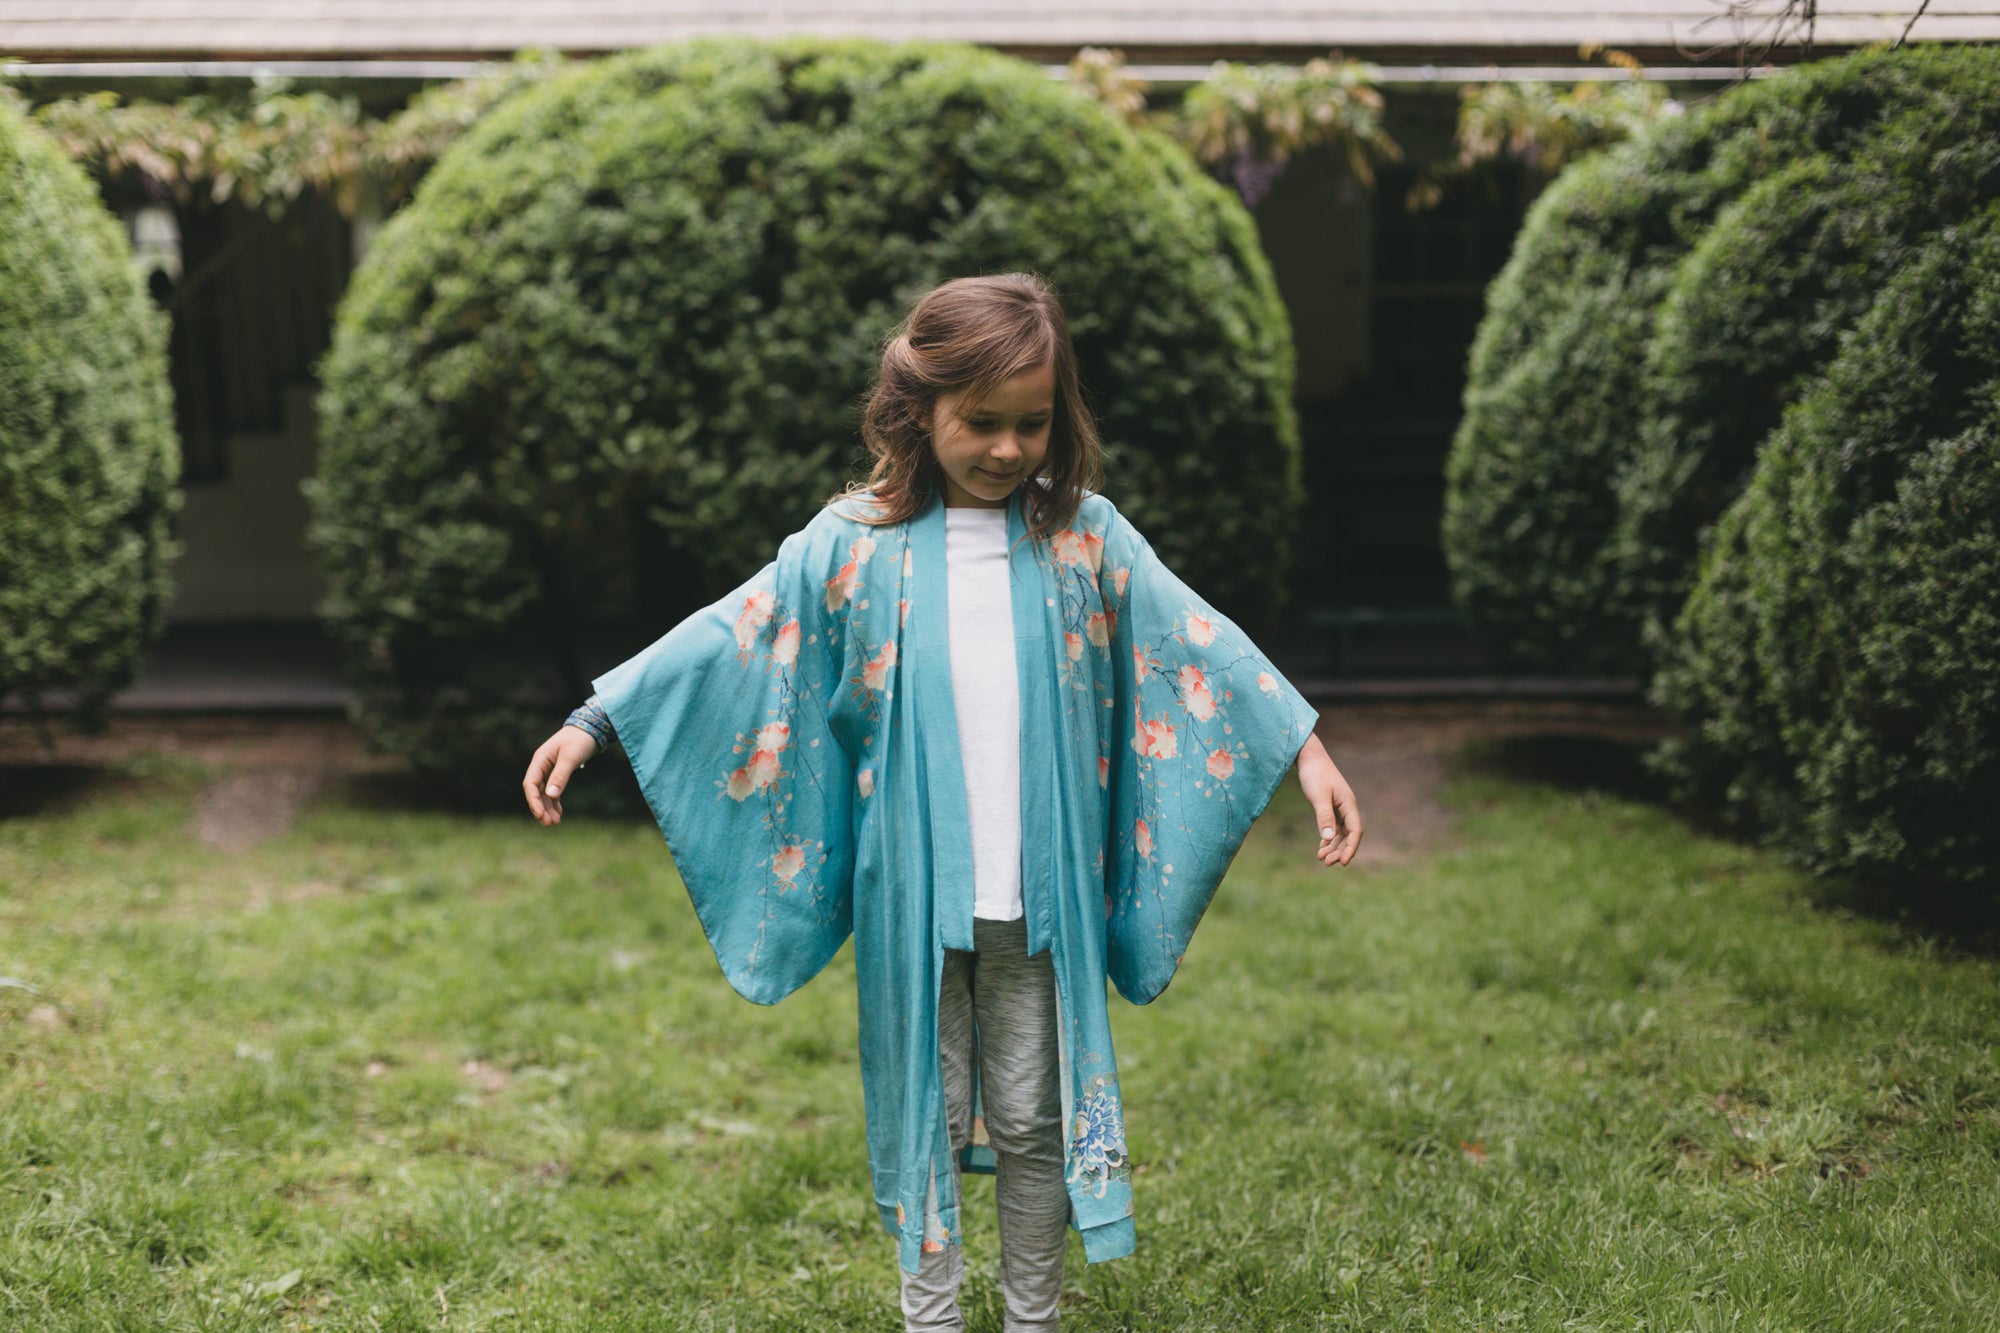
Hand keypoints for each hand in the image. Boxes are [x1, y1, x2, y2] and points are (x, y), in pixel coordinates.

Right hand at [523, 725, 599, 826]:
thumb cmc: (580, 740)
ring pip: (545, 793)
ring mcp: (549, 769)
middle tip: (549, 824)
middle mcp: (542, 765)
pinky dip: (555, 802)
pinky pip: (553, 790)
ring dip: (548, 807)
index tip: (540, 815)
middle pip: (536, 791)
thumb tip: (551, 795)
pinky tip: (559, 812)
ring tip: (554, 823)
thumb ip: (560, 776)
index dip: (534, 800)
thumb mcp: (570, 757)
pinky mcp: (558, 772)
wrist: (592, 728)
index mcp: (540, 760)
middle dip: (541, 807)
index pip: (531, 783)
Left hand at [1295, 732, 1361, 866]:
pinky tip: (1321, 847)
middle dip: (1339, 850)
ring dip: (1333, 846)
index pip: (1355, 831)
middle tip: (1326, 863)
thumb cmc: (1315, 774)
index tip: (1344, 863)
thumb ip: (1324, 817)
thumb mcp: (1318, 796)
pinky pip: (1333, 827)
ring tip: (1321, 858)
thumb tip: (1329, 839)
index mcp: (1349, 804)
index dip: (1351, 848)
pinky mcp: (1330, 806)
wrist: (1308, 757)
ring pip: (1340, 833)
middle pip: (1348, 835)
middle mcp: (1347, 807)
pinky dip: (1328, 838)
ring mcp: (1339, 807)